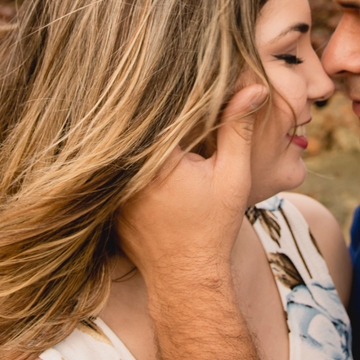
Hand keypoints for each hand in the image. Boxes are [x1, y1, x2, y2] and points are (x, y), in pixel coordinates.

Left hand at [117, 84, 267, 288]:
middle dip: (158, 110)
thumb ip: (238, 129)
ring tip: (168, 142)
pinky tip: (154, 164)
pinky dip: (131, 157)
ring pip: (125, 143)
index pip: (158, 106)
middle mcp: (124, 168)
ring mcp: (109, 185)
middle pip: (138, 122)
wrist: (184, 278)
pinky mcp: (105, 198)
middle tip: (177, 109)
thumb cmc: (212, 228)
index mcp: (154, 157)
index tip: (187, 81)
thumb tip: (253, 88)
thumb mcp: (232, 176)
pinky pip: (117, 166)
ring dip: (143, 132)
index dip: (174, 89)